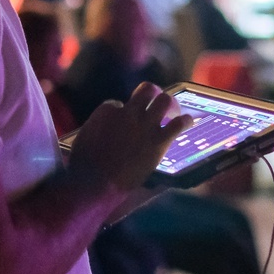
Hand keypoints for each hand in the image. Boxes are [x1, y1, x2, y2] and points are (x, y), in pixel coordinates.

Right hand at [67, 83, 194, 193]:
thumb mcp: (84, 139)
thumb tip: (103, 131)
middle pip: (147, 89)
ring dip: (170, 104)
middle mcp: (128, 113)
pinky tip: (189, 122)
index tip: (122, 124)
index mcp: (107, 111)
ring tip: (173, 112)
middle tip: (154, 105)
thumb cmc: (84, 167)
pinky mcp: (158, 141)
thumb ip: (97, 129)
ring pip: (165, 100)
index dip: (122, 113)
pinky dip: (185, 121)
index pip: (118, 103)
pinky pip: (178, 124)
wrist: (96, 183)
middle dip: (152, 95)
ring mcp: (145, 126)